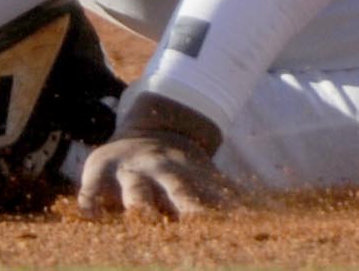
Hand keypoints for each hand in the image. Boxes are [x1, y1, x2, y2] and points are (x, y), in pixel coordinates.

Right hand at [75, 93, 239, 217]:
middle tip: (197, 225)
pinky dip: (90, 200)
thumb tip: (267, 215)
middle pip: (178, 191)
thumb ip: (225, 196)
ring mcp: (130, 171)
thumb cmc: (179, 170)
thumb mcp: (204, 176)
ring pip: (136, 192)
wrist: (148, 128)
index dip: (217, 215)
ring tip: (144, 220)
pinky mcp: (99, 169)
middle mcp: (163, 172)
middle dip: (187, 208)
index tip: (230, 231)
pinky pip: (91, 188)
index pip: (207, 197)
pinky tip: (92, 216)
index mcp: (191, 176)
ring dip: (141, 207)